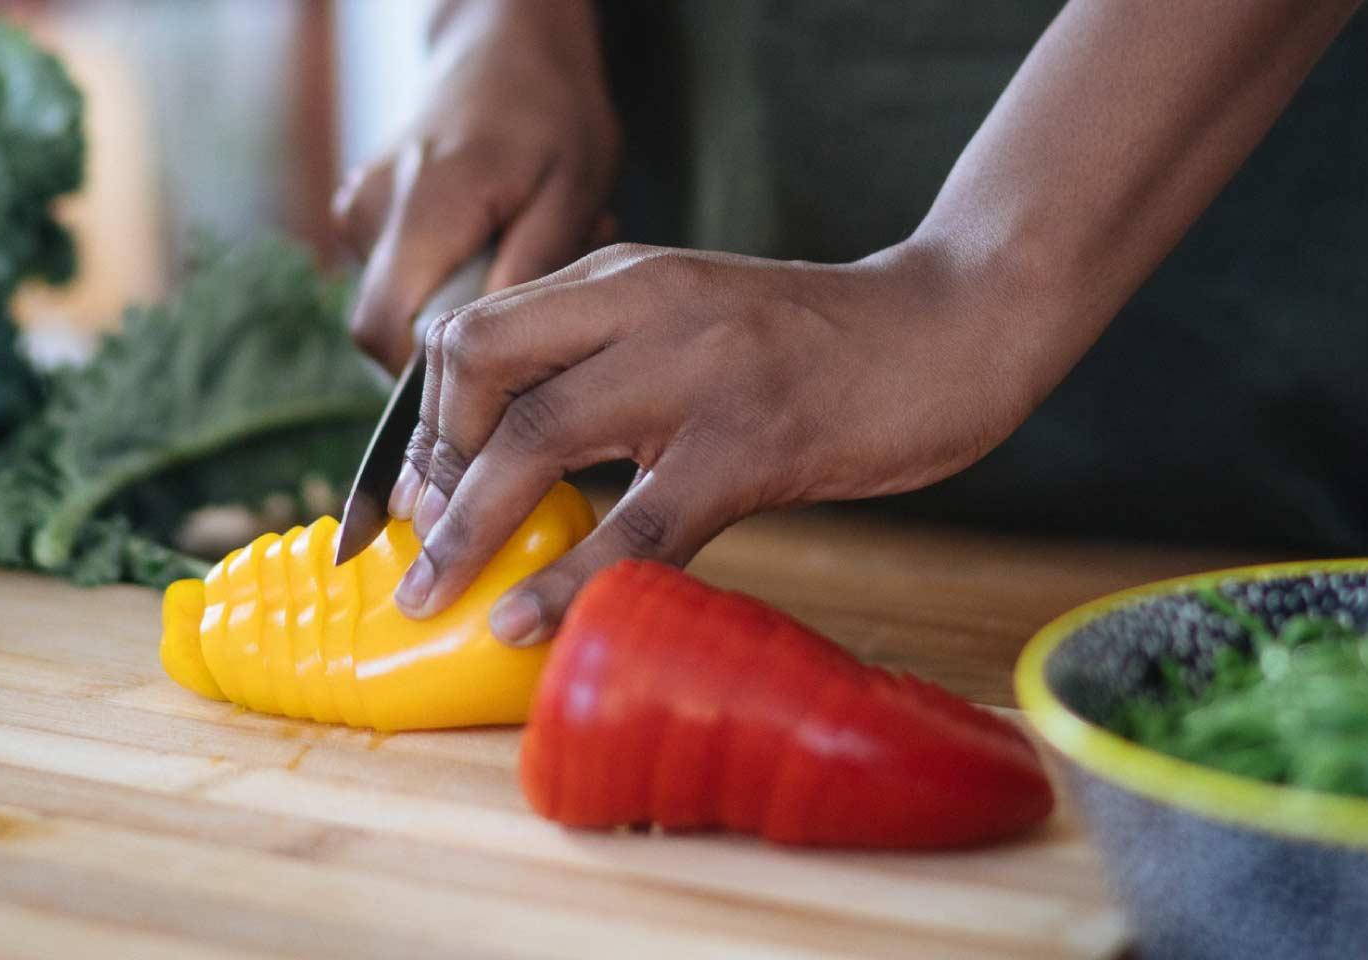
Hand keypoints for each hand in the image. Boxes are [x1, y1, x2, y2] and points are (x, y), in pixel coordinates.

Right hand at [333, 0, 618, 372]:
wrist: (505, 45)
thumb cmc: (550, 112)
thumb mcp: (572, 190)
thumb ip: (530, 269)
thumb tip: (500, 351)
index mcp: (424, 206)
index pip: (387, 334)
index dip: (432, 378)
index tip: (497, 375)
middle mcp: (372, 210)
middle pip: (382, 332)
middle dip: (452, 345)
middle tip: (524, 302)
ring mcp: (357, 211)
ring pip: (394, 307)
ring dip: (456, 305)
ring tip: (516, 253)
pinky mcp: (359, 214)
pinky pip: (396, 279)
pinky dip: (444, 278)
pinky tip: (490, 241)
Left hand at [387, 239, 1079, 644]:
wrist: (948, 326)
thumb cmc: (812, 343)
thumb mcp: (690, 320)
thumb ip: (607, 360)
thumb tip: (515, 458)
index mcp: (618, 278)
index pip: (471, 332)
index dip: (424, 421)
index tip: (419, 494)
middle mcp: (640, 304)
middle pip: (475, 369)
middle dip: (429, 470)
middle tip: (423, 550)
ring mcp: (695, 369)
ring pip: (535, 438)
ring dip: (467, 529)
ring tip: (434, 597)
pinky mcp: (752, 441)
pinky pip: (637, 522)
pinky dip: (570, 580)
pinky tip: (528, 623)